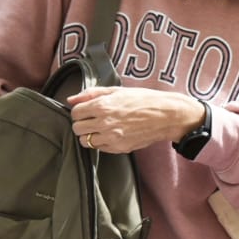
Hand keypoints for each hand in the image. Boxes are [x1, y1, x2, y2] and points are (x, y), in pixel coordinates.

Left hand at [68, 86, 204, 153]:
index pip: (75, 113)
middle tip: (93, 120)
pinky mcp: (119, 148)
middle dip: (83, 123)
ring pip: (85, 141)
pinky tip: (112, 134)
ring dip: (90, 135)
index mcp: (102, 106)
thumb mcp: (118, 91)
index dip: (80, 111)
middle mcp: (104, 123)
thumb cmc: (144, 100)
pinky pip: (100, 148)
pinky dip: (102, 142)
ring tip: (102, 128)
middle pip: (77, 128)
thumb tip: (71, 100)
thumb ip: (91, 94)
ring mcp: (112, 137)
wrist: (167, 115)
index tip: (87, 110)